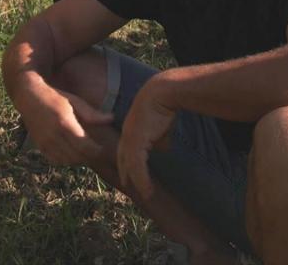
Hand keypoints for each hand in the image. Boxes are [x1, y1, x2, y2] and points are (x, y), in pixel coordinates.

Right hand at [23, 85, 113, 165]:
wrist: (29, 96)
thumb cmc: (55, 96)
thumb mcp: (74, 101)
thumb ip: (92, 113)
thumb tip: (112, 118)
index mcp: (65, 123)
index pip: (85, 147)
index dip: (97, 151)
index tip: (103, 148)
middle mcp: (54, 135)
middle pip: (77, 156)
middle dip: (89, 156)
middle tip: (96, 151)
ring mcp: (45, 142)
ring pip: (67, 161)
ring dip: (78, 159)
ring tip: (84, 151)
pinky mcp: (39, 146)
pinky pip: (55, 160)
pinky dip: (65, 160)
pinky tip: (70, 152)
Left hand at [116, 78, 175, 198]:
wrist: (161, 94)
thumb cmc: (164, 107)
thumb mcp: (161, 126)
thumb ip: (160, 139)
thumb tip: (164, 149)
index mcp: (130, 130)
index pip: (125, 150)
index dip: (126, 162)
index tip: (128, 173)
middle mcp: (127, 135)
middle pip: (123, 159)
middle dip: (126, 173)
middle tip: (128, 185)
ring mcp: (129, 138)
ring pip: (130, 166)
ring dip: (138, 181)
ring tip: (146, 193)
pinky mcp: (136, 141)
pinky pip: (137, 166)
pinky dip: (142, 179)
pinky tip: (148, 189)